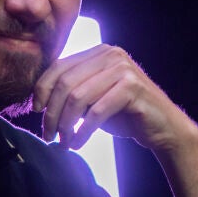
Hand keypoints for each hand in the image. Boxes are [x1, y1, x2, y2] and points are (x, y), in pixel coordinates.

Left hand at [33, 44, 194, 151]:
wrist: (161, 127)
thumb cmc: (124, 114)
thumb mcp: (92, 99)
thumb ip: (71, 93)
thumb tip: (39, 102)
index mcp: (98, 52)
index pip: (59, 66)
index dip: (42, 89)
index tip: (35, 111)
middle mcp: (110, 54)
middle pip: (65, 82)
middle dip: (52, 112)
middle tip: (47, 135)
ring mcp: (123, 69)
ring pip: (78, 97)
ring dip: (65, 124)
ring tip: (62, 143)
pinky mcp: (133, 87)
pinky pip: (97, 111)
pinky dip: (83, 131)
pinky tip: (77, 144)